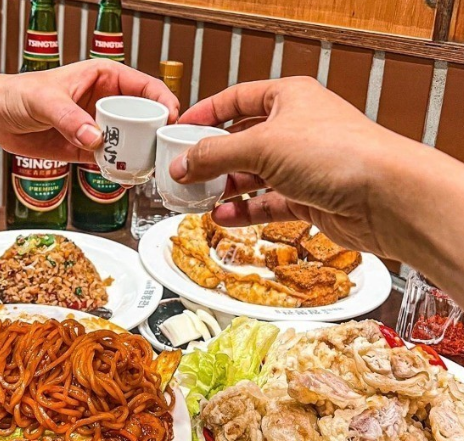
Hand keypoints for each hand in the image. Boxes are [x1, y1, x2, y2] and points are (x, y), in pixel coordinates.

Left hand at [0, 59, 178, 162]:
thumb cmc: (16, 94)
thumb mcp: (44, 101)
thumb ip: (70, 119)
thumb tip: (95, 138)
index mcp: (104, 78)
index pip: (144, 87)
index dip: (162, 101)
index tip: (170, 118)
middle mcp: (106, 103)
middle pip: (142, 118)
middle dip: (154, 134)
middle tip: (159, 150)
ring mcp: (98, 128)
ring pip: (130, 142)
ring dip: (139, 156)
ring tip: (146, 167)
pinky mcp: (88, 150)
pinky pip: (111, 161)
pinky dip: (119, 170)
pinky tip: (125, 178)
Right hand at [172, 76, 409, 256]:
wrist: (384, 197)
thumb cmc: (337, 153)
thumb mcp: (262, 145)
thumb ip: (215, 154)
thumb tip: (182, 163)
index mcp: (289, 99)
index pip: (237, 100)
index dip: (207, 113)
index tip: (181, 128)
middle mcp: (296, 130)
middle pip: (242, 142)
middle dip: (212, 158)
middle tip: (185, 171)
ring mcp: (303, 166)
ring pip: (253, 176)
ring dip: (225, 188)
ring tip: (197, 197)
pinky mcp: (308, 198)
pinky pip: (267, 203)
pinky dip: (244, 211)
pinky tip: (223, 216)